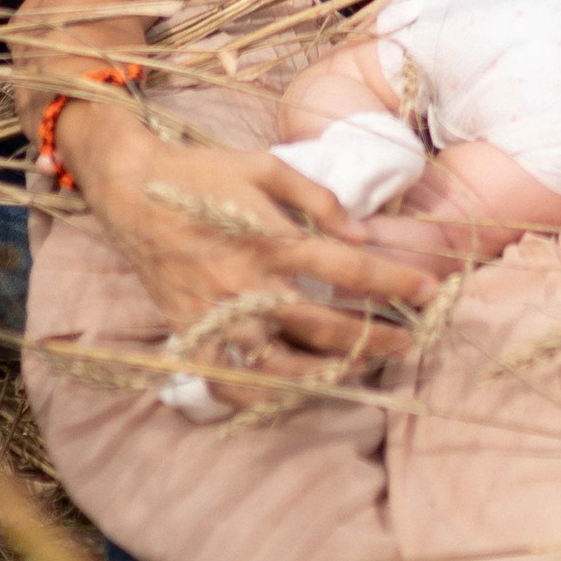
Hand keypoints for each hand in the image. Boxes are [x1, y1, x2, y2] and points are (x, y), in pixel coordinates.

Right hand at [62, 94, 432, 380]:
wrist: (131, 190)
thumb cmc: (204, 175)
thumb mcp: (265, 167)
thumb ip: (317, 197)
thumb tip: (360, 234)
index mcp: (270, 239)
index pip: (347, 270)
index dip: (393, 282)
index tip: (429, 290)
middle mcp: (246, 284)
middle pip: (322, 328)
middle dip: (374, 339)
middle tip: (408, 344)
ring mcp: (216, 315)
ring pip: (279, 366)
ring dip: (325, 374)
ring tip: (357, 369)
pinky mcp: (191, 332)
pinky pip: (227, 380)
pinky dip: (260, 393)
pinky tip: (289, 389)